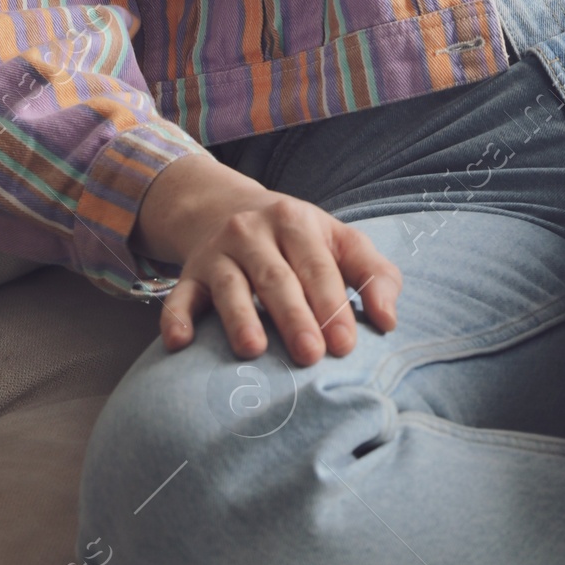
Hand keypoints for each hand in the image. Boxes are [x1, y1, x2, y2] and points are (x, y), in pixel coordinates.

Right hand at [134, 151, 400, 364]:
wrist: (228, 209)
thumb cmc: (298, 240)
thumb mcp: (338, 242)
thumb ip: (373, 274)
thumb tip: (388, 321)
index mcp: (297, 223)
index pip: (318, 265)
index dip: (333, 303)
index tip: (346, 345)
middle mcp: (254, 232)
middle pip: (277, 277)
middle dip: (294, 316)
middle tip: (310, 355)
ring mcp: (219, 253)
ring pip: (230, 286)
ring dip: (240, 317)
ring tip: (253, 350)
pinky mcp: (190, 274)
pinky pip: (180, 296)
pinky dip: (176, 317)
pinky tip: (180, 342)